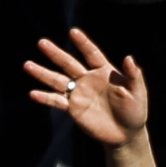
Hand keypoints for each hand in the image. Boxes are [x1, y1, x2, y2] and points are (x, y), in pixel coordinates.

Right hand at [25, 29, 147, 150]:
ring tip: (27, 65)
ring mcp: (78, 94)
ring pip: (57, 81)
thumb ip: (133, 75)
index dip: (82, 43)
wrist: (125, 134)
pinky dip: (45, 98)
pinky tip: (33, 93)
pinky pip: (57, 101)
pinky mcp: (73, 109)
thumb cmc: (135, 111)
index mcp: (104, 71)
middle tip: (41, 43)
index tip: (73, 32)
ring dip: (43, 73)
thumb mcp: (137, 92)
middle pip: (68, 63)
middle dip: (55, 53)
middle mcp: (88, 79)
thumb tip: (129, 58)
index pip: (91, 54)